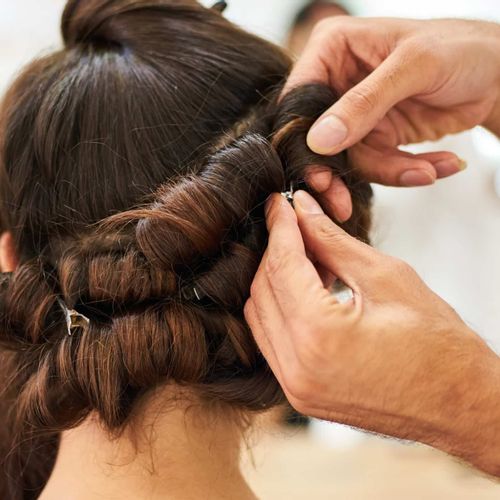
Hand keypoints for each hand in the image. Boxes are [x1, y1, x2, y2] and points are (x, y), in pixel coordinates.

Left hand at [245, 191, 499, 476]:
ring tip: (307, 258)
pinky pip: (271, 341)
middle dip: (277, 251)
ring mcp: (296, 387)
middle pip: (263, 290)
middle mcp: (297, 368)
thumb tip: (302, 210)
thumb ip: (333, 241)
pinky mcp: (300, 395)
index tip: (281, 204)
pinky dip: (281, 309)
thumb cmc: (439, 344)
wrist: (461, 404)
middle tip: (296, 226)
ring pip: (260, 316)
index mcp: (320, 336)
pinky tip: (305, 290)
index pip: (282, 265)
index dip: (280, 227)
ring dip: (276, 280)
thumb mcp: (386, 276)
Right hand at [288, 18, 499, 186]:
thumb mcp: (413, 66)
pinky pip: (378, 166)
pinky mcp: (374, 137)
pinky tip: (441, 165)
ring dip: (390, 171)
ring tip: (428, 171)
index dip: (302, 140)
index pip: (299, 100)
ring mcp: (354, 114)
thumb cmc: (460, 47)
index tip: (318, 175)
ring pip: (350, 160)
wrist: (495, 73)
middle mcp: (336, 83)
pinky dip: (407, 172)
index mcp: (332, 49)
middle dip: (338, 173)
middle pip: (317, 139)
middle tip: (342, 203)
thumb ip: (364, 102)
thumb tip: (319, 140)